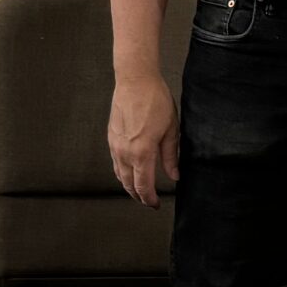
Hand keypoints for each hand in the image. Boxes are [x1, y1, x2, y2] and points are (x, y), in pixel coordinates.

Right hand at [108, 72, 178, 207]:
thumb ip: (171, 156)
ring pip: (120, 175)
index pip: (143, 186)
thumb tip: (174, 175)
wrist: (135, 81)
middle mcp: (125, 153)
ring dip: (129, 186)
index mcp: (142, 153)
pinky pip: (115, 163)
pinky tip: (129, 172)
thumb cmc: (155, 102)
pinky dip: (122, 173)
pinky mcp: (111, 138)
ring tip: (140, 190)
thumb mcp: (171, 130)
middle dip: (139, 196)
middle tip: (149, 201)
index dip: (150, 199)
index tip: (156, 204)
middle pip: (129, 185)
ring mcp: (115, 146)